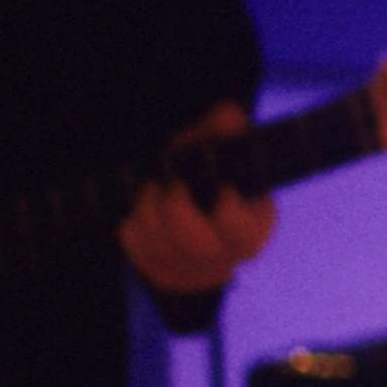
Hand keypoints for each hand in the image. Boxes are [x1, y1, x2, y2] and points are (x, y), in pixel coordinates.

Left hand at [119, 103, 277, 296]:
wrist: (196, 212)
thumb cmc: (214, 177)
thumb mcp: (225, 153)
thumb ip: (226, 131)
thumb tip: (229, 115)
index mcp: (253, 228)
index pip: (241, 231)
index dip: (227, 211)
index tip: (221, 187)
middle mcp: (225, 256)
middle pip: (196, 246)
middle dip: (176, 209)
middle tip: (171, 184)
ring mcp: (190, 269)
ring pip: (161, 246)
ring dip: (150, 211)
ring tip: (153, 189)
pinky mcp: (159, 270)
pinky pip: (136, 247)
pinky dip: (134, 224)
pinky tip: (143, 210)